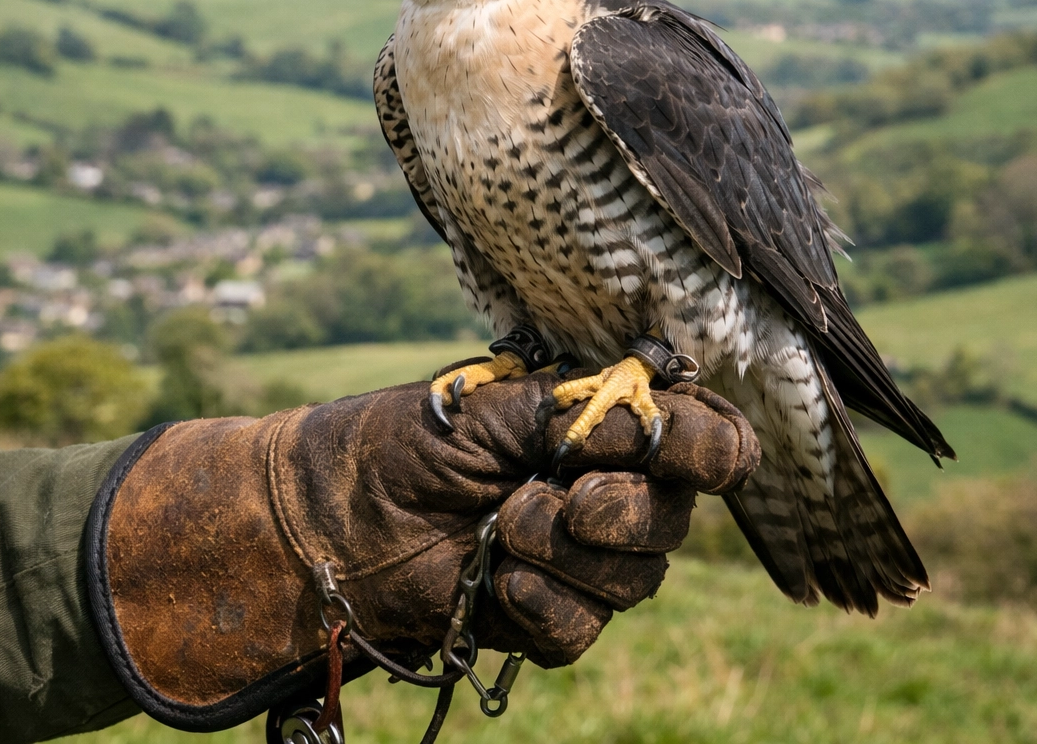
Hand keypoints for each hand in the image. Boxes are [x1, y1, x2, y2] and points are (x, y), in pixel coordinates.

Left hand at [87, 373, 757, 731]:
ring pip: (636, 580)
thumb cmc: (403, 443)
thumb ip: (586, 413)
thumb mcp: (498, 408)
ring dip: (572, 557)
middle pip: (677, 518)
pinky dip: (544, 606)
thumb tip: (665, 420)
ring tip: (504, 528)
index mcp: (601, 429)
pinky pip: (582, 629)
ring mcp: (575, 560)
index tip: (674, 451)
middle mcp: (603, 492)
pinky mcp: (541, 616)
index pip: (704, 440)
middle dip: (628, 512)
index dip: (709, 449)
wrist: (327, 520)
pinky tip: (497, 580)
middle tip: (565, 501)